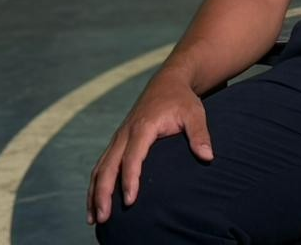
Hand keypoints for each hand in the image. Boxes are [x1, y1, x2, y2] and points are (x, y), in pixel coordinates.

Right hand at [86, 71, 213, 224]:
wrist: (168, 81)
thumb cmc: (182, 99)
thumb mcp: (195, 112)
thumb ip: (200, 134)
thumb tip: (207, 157)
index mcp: (143, 126)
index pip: (133, 157)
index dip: (130, 179)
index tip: (130, 201)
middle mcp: (126, 132)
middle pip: (109, 165)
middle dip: (103, 192)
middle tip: (102, 218)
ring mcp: (119, 137)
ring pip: (101, 167)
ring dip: (95, 192)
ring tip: (92, 218)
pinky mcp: (118, 141)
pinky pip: (102, 164)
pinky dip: (96, 183)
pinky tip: (94, 201)